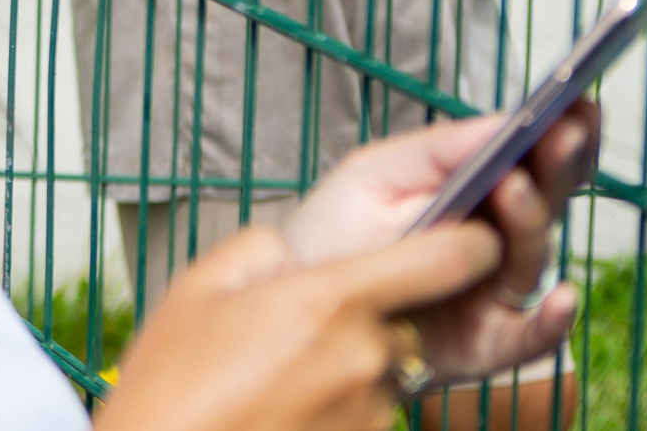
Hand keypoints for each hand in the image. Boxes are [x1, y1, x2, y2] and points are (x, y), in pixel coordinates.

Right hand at [99, 222, 503, 430]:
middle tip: (294, 333)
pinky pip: (367, 412)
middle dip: (367, 318)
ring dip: (348, 367)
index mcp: (332, 301)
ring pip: (385, 370)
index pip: (446, 259)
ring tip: (275, 379)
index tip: (474, 234)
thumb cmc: (172, 382)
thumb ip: (262, 249)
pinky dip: (336, 406)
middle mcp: (367, 357)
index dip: (473, 241)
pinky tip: (281, 410)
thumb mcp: (199, 287)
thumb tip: (295, 254)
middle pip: (406, 321)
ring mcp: (371, 412)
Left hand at [281, 101, 596, 383]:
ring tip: (513, 186)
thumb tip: (502, 123)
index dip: (561, 132)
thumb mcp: (376, 174)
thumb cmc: (337, 232)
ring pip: (533, 256)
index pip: (533, 161)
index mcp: (478, 192)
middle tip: (566, 130)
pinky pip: (533, 337)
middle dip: (559, 163)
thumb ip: (438, 152)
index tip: (579, 101)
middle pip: (546, 201)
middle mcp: (499, 240)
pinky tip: (562, 297)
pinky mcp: (487, 341)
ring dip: (531, 220)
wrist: (297, 295)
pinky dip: (553, 321)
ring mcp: (496, 290)